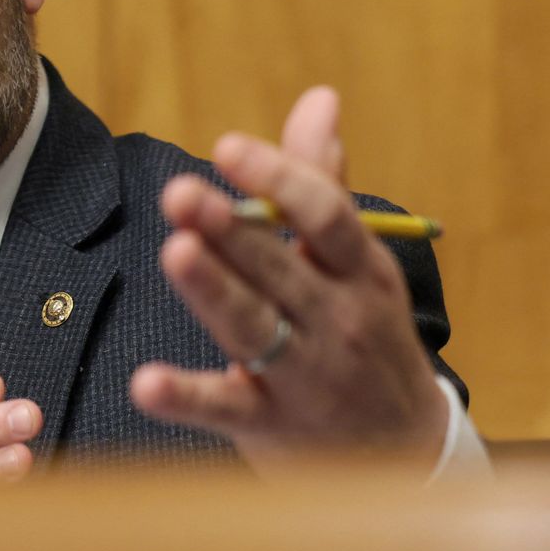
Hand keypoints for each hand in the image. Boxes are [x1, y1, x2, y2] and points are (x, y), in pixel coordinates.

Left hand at [129, 87, 448, 474]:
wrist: (404, 454)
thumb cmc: (364, 333)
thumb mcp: (357, 262)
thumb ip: (322, 182)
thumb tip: (318, 96)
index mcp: (359, 270)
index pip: (325, 217)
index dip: (277, 179)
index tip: (226, 145)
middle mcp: (336, 319)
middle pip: (280, 269)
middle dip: (231, 231)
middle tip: (180, 192)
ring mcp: (305, 376)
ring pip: (254, 329)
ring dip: (213, 291)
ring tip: (175, 252)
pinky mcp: (270, 425)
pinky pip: (224, 409)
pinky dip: (185, 397)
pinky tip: (145, 383)